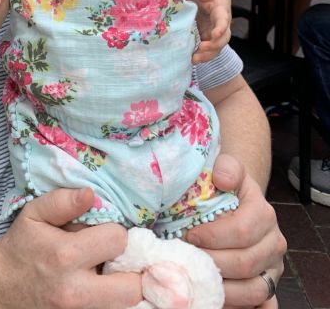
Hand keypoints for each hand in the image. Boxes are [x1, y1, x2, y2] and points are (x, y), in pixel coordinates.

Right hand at [0, 188, 142, 307]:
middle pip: (132, 287)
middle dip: (128, 269)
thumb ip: (62, 201)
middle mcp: (75, 291)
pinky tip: (96, 287)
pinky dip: (109, 300)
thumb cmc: (22, 245)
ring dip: (120, 288)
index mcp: (65, 255)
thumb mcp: (34, 214)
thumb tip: (90, 193)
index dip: (114, 233)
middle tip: (112, 259)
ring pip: (124, 306)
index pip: (118, 240)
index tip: (102, 234)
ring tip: (104, 274)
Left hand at [185, 154, 285, 307]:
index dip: (214, 236)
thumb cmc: (225, 187)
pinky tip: (221, 302)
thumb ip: (226, 167)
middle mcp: (274, 243)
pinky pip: (261, 304)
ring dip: (222, 289)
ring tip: (197, 280)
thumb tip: (222, 178)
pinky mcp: (266, 285)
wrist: (236, 199)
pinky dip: (243, 306)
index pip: (243, 231)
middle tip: (188, 259)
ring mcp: (272, 267)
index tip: (190, 236)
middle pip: (246, 263)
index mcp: (264, 214)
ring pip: (253, 289)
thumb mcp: (226, 169)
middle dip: (212, 263)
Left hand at [192, 0, 231, 62]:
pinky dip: (202, 55)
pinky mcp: (208, 36)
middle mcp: (222, 22)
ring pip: (216, 46)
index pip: (224, 19)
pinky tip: (192, 59)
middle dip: (213, 45)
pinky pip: (209, 48)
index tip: (213, 35)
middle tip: (201, 49)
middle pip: (223, 37)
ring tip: (195, 59)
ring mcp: (215, 30)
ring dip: (207, 54)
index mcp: (221, 8)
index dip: (220, 28)